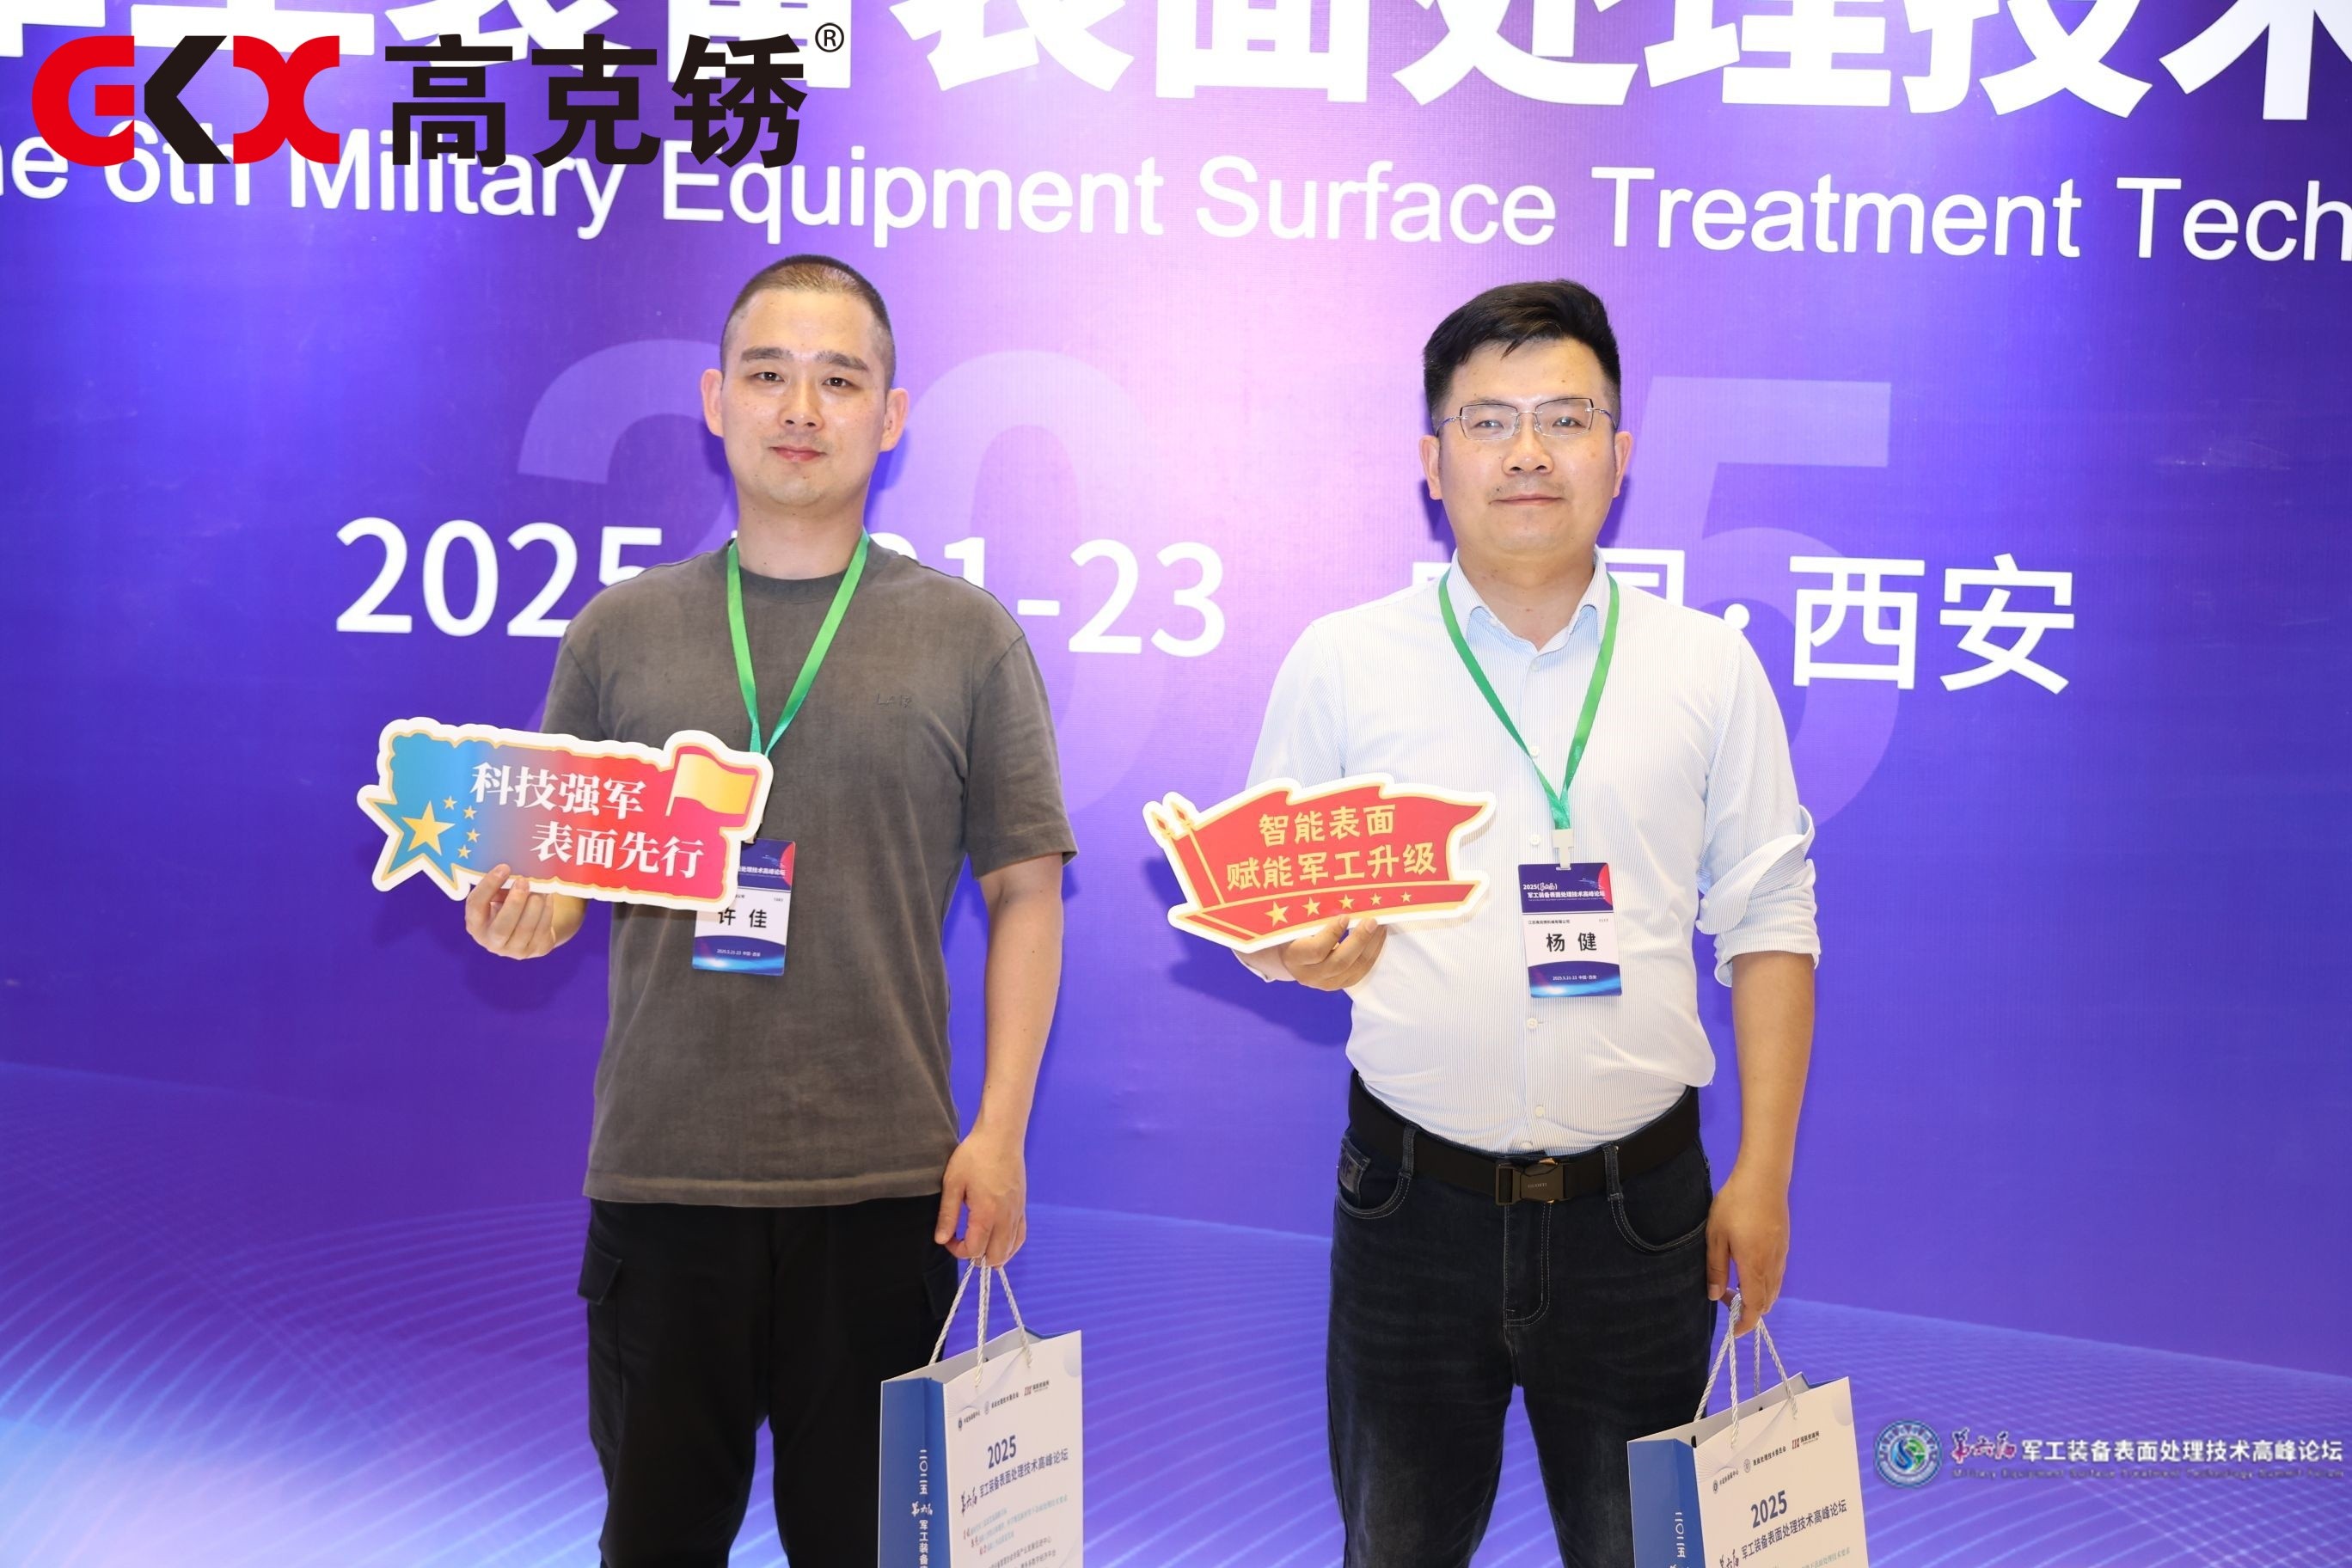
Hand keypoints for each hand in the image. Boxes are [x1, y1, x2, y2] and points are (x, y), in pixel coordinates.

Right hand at [463, 864, 585, 958]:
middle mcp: (491, 941)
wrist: (527, 926)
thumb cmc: (507, 903)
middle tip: (524, 881)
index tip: (504, 867)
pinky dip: (546, 911)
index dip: (488, 886)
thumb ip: (500, 884)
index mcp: (475, 923)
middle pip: (501, 927)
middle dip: (514, 903)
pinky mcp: (534, 951)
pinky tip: (548, 897)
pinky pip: (541, 931)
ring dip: (535, 906)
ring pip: (525, 930)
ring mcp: (513, 950)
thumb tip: (514, 864)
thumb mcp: (498, 894)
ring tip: (541, 887)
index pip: (475, 906)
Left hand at [936, 1124, 1026, 1266]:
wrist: (1001, 1136)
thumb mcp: (953, 1183)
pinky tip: (997, 1239)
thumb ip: (947, 1215)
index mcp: (987, 1214)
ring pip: (1010, 1250)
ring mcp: (1017, 1212)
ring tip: (978, 1242)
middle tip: (962, 1242)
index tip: (948, 1238)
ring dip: (993, 1254)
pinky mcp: (1022, 1206)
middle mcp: (1006, 1218)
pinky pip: (1020, 1236)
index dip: (957, 1251)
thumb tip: (941, 1239)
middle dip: (976, 1257)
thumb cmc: (975, 1155)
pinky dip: (1009, 1245)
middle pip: (995, 1258)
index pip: (974, 1251)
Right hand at [1278, 916, 1386, 989]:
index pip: (1316, 950)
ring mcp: (1324, 983)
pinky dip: (1372, 955)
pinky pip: (1360, 973)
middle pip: (1339, 963)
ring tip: (1380, 927)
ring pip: (1353, 969)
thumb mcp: (1296, 923)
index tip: (1345, 916)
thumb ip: (1314, 916)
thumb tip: (1342, 897)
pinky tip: (1378, 938)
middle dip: (1359, 941)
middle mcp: (1308, 975)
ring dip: (1371, 947)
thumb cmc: (1293, 931)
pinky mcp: (1339, 985)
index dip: (1333, 934)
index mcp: (1294, 956)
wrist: (1291, 955)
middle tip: (1372, 921)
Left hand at [1706, 1164, 1789, 1336]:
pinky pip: (1777, 1275)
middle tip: (1726, 1300)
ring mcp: (1781, 1254)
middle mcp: (1772, 1264)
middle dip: (1749, 1311)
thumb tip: (1714, 1295)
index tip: (1735, 1331)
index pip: (1755, 1307)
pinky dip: (1765, 1284)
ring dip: (1757, 1297)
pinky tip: (1749, 1271)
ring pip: (1773, 1289)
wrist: (1763, 1178)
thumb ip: (1715, 1268)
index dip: (1746, 1323)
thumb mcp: (1716, 1236)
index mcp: (1754, 1266)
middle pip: (1766, 1302)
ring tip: (1734, 1286)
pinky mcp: (1783, 1244)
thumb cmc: (1735, 1204)